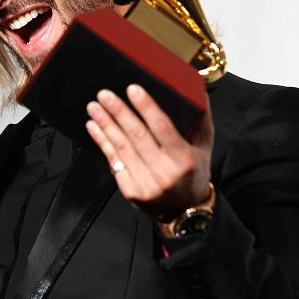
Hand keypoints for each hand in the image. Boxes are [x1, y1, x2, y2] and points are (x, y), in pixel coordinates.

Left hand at [85, 84, 213, 218]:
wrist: (184, 209)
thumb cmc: (193, 171)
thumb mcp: (204, 147)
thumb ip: (199, 119)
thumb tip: (194, 90)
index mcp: (184, 159)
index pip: (163, 128)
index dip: (147, 108)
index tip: (133, 89)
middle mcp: (165, 173)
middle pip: (137, 136)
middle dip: (119, 112)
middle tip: (105, 94)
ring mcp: (146, 184)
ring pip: (122, 148)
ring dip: (105, 125)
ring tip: (94, 107)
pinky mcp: (130, 191)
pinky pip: (113, 161)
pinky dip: (102, 142)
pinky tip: (94, 127)